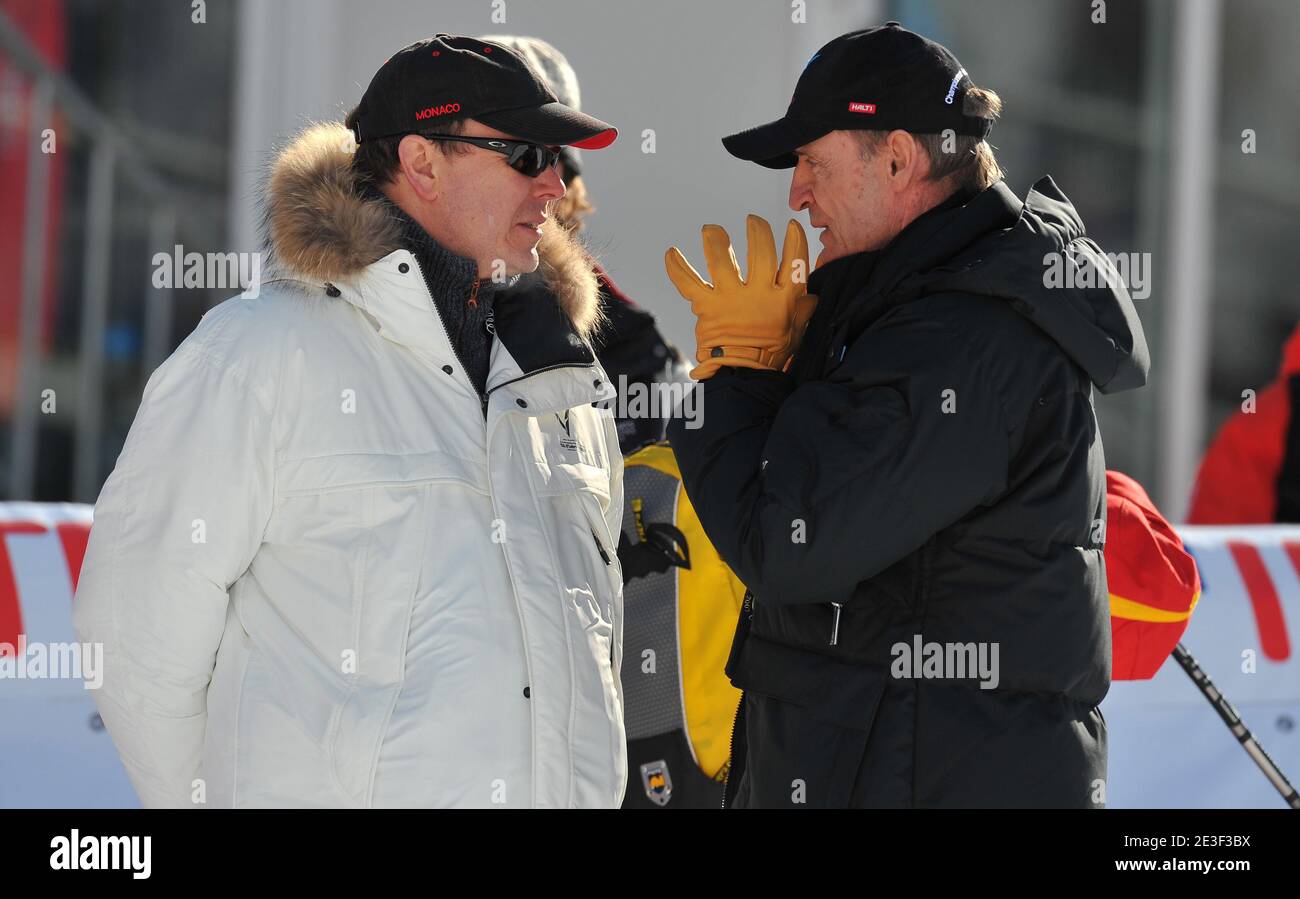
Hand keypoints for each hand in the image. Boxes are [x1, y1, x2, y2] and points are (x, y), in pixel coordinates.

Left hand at [665, 214, 818, 379]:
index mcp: (783, 300)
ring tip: (711, 230)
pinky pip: (688, 282)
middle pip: (761, 252)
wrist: (741, 375)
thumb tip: (813, 296)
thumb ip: (803, 310)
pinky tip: (671, 252)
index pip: (795, 262)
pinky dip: (677, 267)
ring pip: (722, 260)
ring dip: (716, 240)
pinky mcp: (707, 307)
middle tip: (753, 220)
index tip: (793, 225)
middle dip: (758, 231)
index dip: (796, 240)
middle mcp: (758, 294)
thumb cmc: (770, 355)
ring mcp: (730, 299)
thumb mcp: (795, 332)